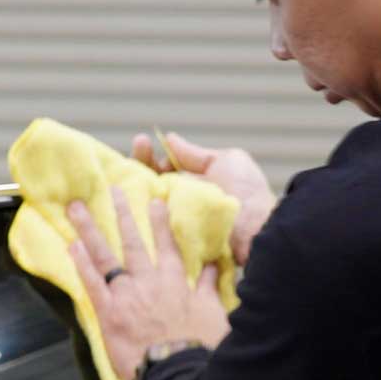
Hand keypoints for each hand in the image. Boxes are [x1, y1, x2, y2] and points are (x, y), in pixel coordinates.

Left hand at [66, 187, 231, 379]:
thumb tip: (212, 266)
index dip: (160, 222)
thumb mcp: (212, 313)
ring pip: (105, 255)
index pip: (167, 245)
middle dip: (122, 214)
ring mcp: (126, 295)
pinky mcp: (108, 313)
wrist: (178, 371)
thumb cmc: (198, 347)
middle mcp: (148, 281)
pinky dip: (81, 263)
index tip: (155, 201)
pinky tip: (71, 246)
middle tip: (113, 191)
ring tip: (77, 209)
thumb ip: (208, 287)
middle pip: (133, 242)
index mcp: (174, 281)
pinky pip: (92, 282)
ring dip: (90, 229)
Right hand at [132, 131, 276, 264]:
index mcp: (190, 184)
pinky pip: (145, 225)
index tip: (143, 141)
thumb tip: (170, 139)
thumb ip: (195, 155)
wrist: (253, 227)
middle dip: (138, 162)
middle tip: (138, 145)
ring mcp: (170, 222)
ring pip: (142, 202)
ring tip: (129, 166)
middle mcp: (178, 203)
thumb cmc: (245, 193)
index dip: (148, 155)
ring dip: (133, 180)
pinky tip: (127, 188)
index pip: (160, 169)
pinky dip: (133, 207)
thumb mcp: (224, 162)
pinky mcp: (167, 240)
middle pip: (147, 183)